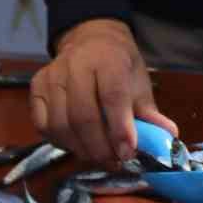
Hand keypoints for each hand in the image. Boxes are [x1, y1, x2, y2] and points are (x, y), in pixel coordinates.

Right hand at [30, 18, 177, 164]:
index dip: (120, 129)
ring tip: (99, 157)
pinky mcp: (35, 89)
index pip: (112, 96)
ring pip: (61, 125)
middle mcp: (74, 65)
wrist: (89, 40)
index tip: (128, 153)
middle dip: (100, 147)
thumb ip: (149, 112)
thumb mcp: (139, 82)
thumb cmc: (118, 65)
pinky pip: (44, 126)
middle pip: (82, 116)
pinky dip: (61, 142)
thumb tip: (167, 137)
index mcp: (107, 59)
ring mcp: (51, 77)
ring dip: (81, 150)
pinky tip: (78, 145)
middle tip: (114, 162)